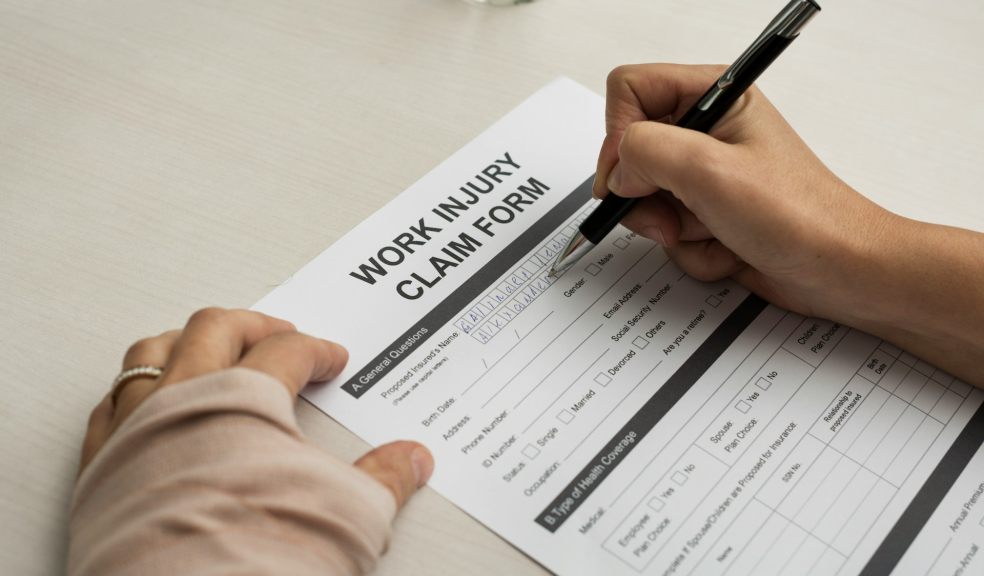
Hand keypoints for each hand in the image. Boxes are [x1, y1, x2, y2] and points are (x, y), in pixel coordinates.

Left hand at [80, 307, 433, 507]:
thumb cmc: (255, 554)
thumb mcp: (346, 512)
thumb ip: (384, 478)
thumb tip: (411, 460)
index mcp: (244, 398)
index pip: (287, 353)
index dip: (316, 351)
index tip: (329, 358)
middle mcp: (183, 399)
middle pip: (216, 330)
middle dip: (254, 325)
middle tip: (278, 332)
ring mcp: (134, 428)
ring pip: (153, 351)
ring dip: (187, 340)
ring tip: (206, 343)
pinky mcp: (100, 464)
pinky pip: (111, 401)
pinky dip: (135, 387)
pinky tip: (144, 397)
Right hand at [594, 63, 894, 320]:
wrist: (840, 270)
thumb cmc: (799, 215)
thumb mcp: (710, 170)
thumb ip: (646, 151)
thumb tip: (617, 170)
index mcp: (714, 96)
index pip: (630, 90)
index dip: (619, 135)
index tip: (632, 174)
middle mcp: (707, 131)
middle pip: (630, 152)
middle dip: (646, 194)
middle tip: (672, 214)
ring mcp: (706, 175)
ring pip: (646, 198)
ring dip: (672, 228)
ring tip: (713, 232)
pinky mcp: (709, 213)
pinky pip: (668, 230)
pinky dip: (692, 249)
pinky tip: (727, 248)